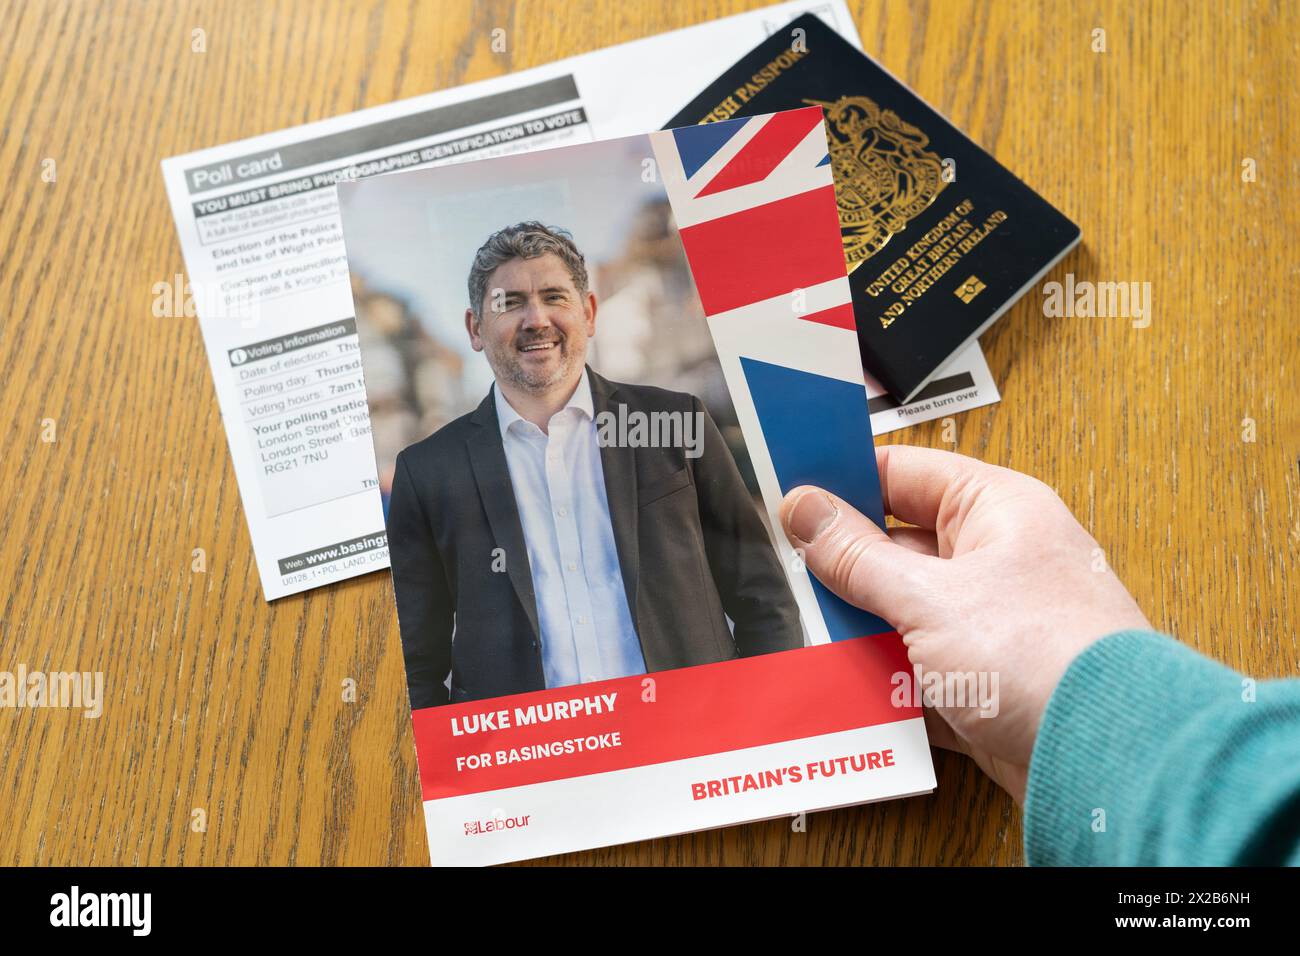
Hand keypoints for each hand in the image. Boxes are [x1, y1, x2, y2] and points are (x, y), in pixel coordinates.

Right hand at [779, 444, 1149, 803]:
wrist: (1111, 760)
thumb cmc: (1050, 658)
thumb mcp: (929, 598)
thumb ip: (857, 556)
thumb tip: (805, 511)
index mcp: (994, 510)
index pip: (900, 473)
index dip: (841, 482)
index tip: (788, 499)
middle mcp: (996, 559)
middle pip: (895, 548)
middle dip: (844, 572)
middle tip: (794, 581)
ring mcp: (991, 622)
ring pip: (901, 613)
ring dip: (862, 632)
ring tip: (818, 641)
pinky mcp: (985, 680)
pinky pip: (917, 668)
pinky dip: (886, 681)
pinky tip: (852, 691)